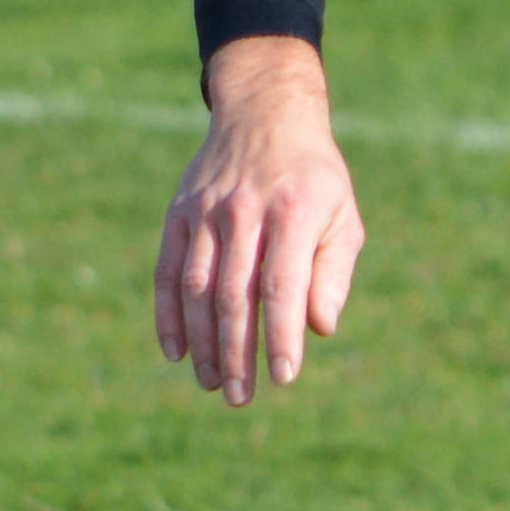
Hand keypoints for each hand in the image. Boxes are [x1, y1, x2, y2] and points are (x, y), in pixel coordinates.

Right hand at [156, 34, 364, 406]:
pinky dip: (167, 314)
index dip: (282, 334)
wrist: (264, 113)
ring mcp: (206, 213)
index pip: (283, 285)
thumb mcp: (343, 214)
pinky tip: (176, 353)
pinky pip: (166, 270)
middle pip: (235, 295)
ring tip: (211, 383)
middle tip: (240, 397)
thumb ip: (333, 271)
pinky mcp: (179, 214)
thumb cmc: (314, 178)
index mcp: (292, 213)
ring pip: (196, 287)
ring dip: (202, 342)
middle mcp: (244, 213)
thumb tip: (320, 327)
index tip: (284, 376)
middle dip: (236, 353)